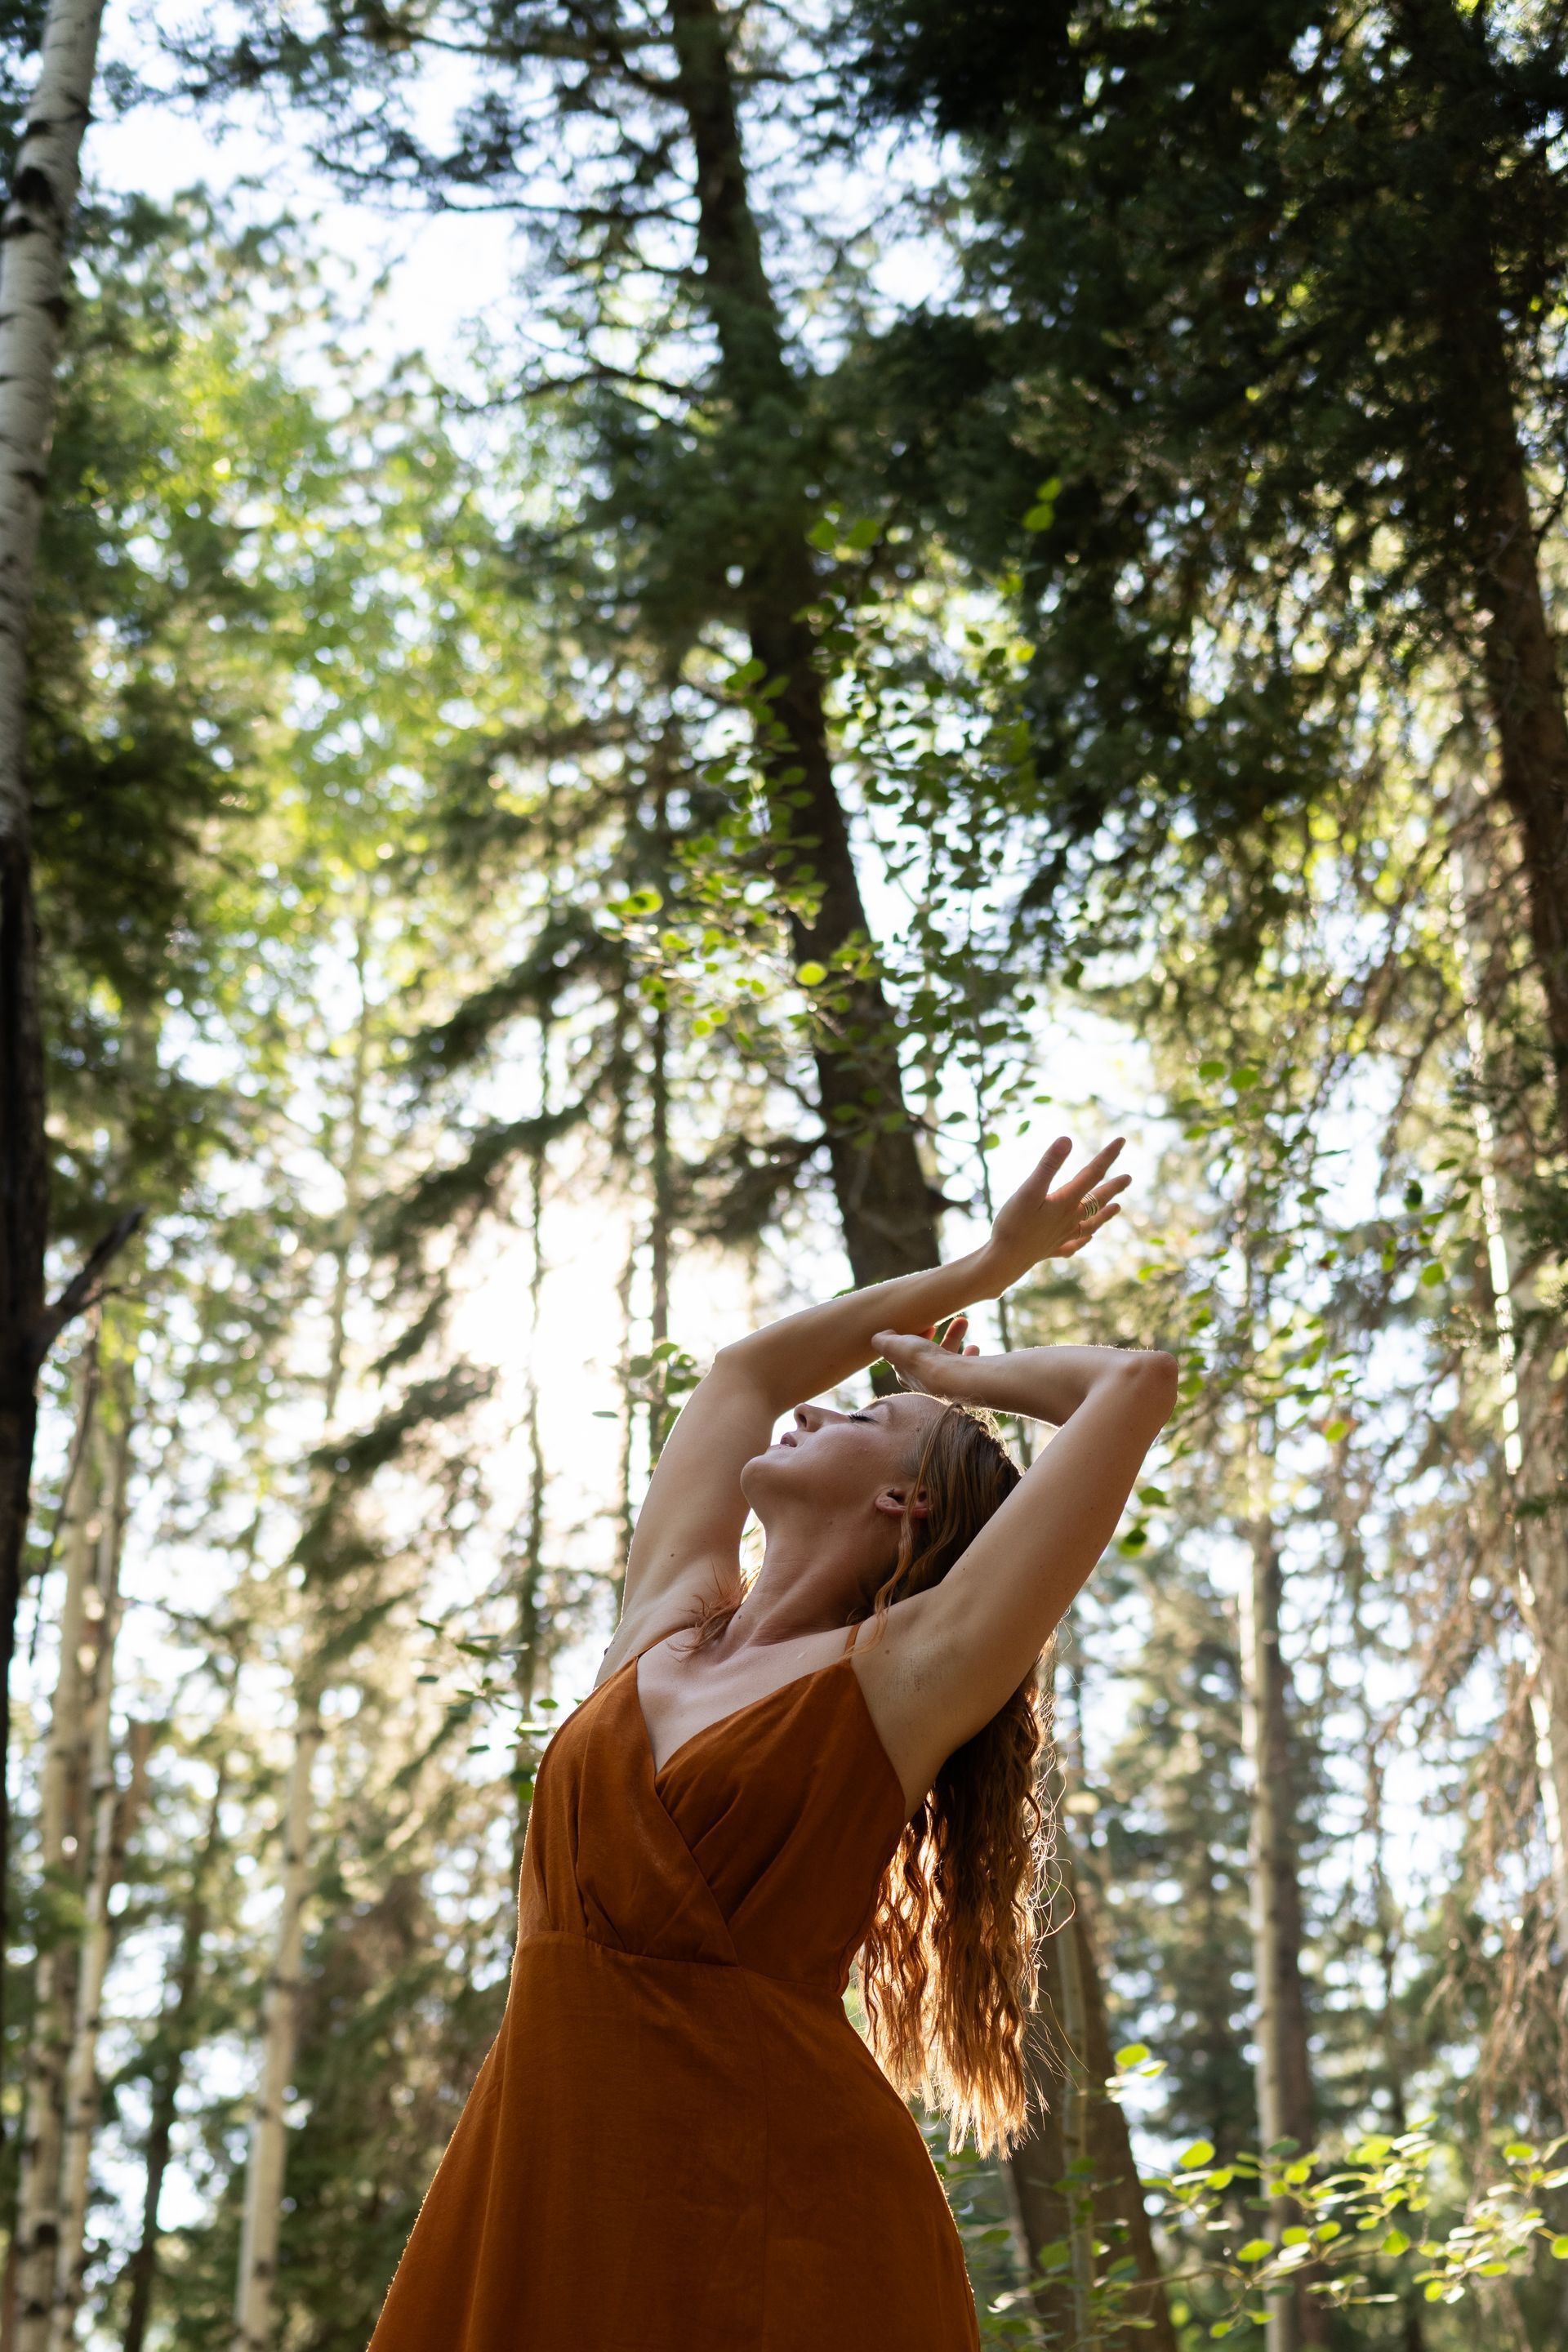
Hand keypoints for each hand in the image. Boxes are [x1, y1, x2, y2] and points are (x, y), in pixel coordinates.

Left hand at [873, 1315, 982, 1400]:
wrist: (954, 1378)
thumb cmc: (923, 1361)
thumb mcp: (894, 1346)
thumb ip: (883, 1341)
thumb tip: (881, 1336)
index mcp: (906, 1374)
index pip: (903, 1355)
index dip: (907, 1338)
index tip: (915, 1324)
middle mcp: (925, 1380)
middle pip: (926, 1354)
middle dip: (931, 1336)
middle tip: (936, 1323)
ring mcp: (945, 1380)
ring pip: (948, 1355)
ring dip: (953, 1337)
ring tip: (962, 1321)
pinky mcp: (964, 1380)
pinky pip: (966, 1366)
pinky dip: (969, 1355)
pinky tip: (973, 1347)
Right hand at [978, 1136, 1127, 1290]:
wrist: (1004, 1260)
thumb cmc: (1014, 1224)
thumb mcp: (1029, 1189)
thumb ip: (1048, 1165)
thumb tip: (1067, 1140)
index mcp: (1067, 1201)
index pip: (1093, 1173)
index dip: (1108, 1156)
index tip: (1122, 1140)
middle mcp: (1070, 1219)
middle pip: (1097, 1200)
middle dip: (1113, 1187)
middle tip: (1128, 1178)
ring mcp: (1063, 1236)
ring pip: (1091, 1223)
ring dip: (1105, 1214)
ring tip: (1117, 1207)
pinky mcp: (1052, 1249)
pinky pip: (1074, 1244)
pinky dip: (1084, 1240)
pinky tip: (1088, 1239)